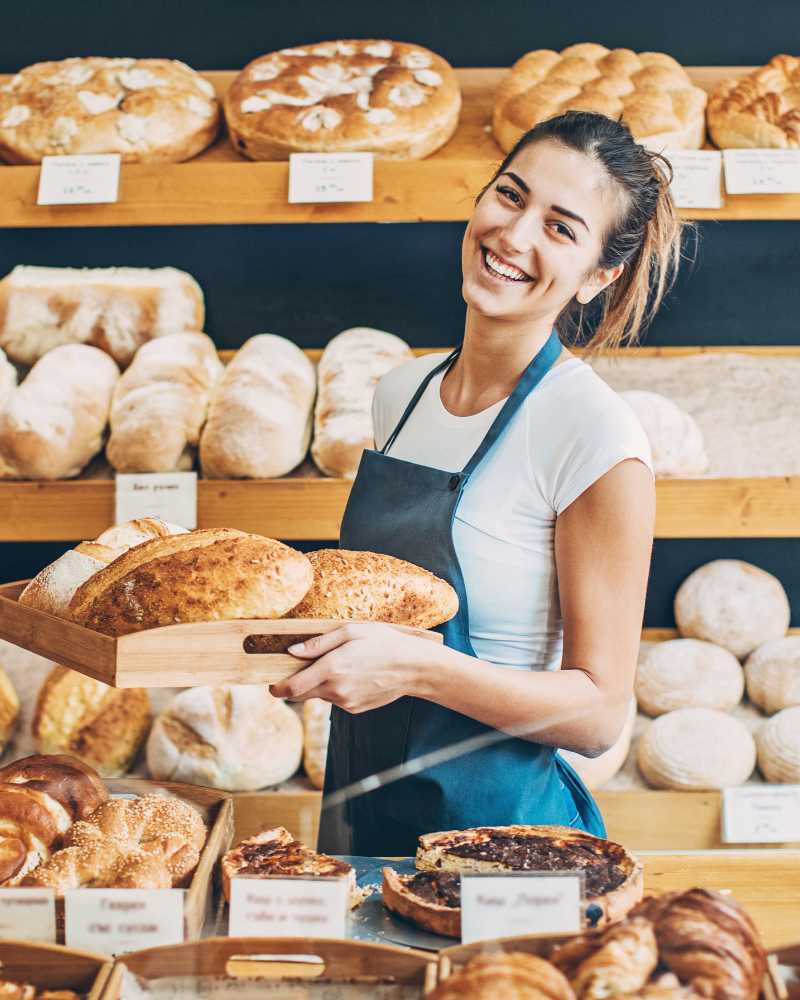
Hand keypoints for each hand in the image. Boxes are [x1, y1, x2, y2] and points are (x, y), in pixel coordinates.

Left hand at [269, 623, 436, 712]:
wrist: (413, 668)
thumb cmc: (383, 643)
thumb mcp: (350, 632)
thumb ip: (318, 643)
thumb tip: (292, 651)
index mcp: (331, 669)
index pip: (291, 688)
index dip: (276, 688)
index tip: (271, 684)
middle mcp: (335, 690)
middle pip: (301, 695)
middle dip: (296, 684)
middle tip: (303, 667)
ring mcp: (346, 703)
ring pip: (320, 695)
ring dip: (321, 683)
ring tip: (342, 664)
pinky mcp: (355, 709)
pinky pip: (337, 699)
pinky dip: (338, 689)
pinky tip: (355, 675)